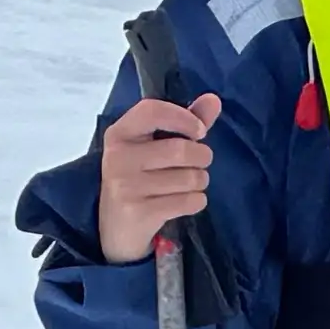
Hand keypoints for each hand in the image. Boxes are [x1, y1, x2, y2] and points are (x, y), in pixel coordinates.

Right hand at [98, 88, 221, 261]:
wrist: (115, 229)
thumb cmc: (141, 178)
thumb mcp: (155, 146)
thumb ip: (186, 122)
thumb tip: (213, 100)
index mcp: (119, 133)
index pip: (152, 110)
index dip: (184, 118)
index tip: (200, 131)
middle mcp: (118, 157)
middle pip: (180, 149)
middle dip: (202, 158)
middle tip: (197, 165)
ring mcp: (126, 186)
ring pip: (189, 178)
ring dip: (199, 182)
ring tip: (188, 185)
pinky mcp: (138, 212)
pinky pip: (189, 201)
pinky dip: (197, 201)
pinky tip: (184, 203)